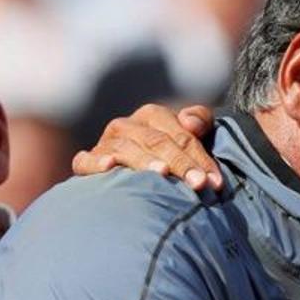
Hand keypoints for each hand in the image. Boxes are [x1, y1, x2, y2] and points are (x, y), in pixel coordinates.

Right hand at [72, 104, 221, 190]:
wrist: (136, 172)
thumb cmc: (171, 155)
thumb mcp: (190, 135)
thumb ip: (200, 120)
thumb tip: (190, 123)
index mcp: (153, 116)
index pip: (181, 135)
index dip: (200, 157)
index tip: (215, 182)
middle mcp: (127, 126)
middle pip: (157, 142)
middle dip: (181, 163)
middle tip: (199, 183)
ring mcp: (106, 143)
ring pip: (126, 149)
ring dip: (145, 161)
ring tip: (162, 173)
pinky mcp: (87, 161)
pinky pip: (85, 161)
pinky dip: (95, 163)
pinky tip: (110, 167)